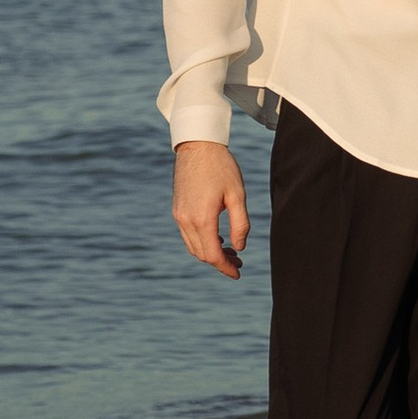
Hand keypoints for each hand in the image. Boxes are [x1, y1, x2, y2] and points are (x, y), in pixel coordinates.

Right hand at [173, 141, 250, 276]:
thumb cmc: (221, 167)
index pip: (213, 255)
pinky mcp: (177, 209)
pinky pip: (187, 235)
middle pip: (201, 254)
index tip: (238, 273)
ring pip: (193, 246)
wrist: (198, 145)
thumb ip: (240, 224)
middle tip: (239, 261)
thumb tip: (239, 247)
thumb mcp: (237, 195)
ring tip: (230, 251)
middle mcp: (186, 220)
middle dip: (220, 262)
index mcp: (202, 218)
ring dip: (210, 253)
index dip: (226, 268)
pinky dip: (201, 242)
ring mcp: (179, 215)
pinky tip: (216, 238)